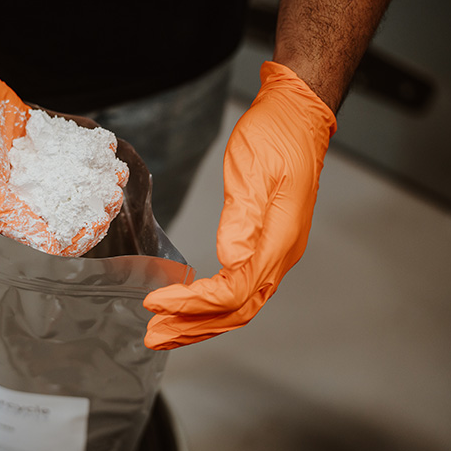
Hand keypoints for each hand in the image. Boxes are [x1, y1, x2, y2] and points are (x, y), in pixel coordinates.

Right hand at [0, 22, 123, 255]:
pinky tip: (105, 145)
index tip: (98, 221)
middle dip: (90, 203)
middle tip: (113, 194)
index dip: (73, 233)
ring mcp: (22, 160)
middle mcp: (11, 188)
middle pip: (60, 206)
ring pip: (65, 175)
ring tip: (115, 170)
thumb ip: (11, 214)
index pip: (43, 234)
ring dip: (92, 175)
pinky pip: (62, 145)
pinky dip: (83, 147)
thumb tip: (50, 244)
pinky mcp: (28, 133)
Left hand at [143, 61, 336, 349]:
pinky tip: (189, 307)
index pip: (234, 290)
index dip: (194, 303)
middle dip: (192, 326)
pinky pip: (238, 288)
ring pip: (239, 305)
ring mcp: (276, 252)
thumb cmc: (277, 134)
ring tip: (164, 332)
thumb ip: (243, 217)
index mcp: (279, 238)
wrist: (297, 115)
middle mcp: (281, 253)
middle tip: (153, 335)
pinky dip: (210, 304)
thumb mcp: (253, 169)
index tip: (156, 302)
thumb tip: (229, 258)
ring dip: (199, 322)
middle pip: (237, 309)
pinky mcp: (265, 245)